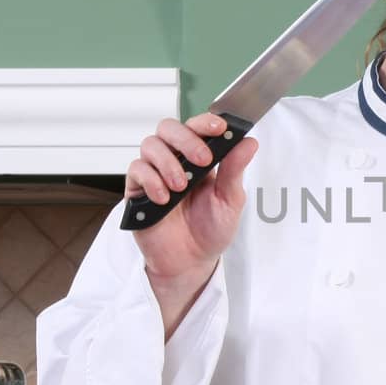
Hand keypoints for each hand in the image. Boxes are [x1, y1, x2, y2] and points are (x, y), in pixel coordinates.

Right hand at [126, 112, 258, 315]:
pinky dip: (151, 181)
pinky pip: (136, 170)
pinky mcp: (138, 190)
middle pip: (169, 128)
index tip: (219, 128)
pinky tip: (165, 198)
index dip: (205, 122)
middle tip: (202, 161)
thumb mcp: (230, 201)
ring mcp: (155, 173)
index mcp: (199, 158)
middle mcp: (175, 160)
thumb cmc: (210, 230)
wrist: (191, 263)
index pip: (197, 127)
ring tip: (181, 187)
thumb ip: (234, 170)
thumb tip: (248, 143)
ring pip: (151, 145)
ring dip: (168, 162)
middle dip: (186, 139)